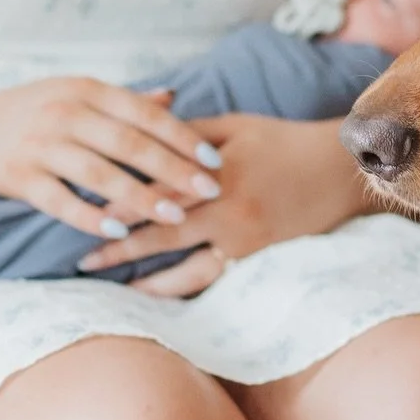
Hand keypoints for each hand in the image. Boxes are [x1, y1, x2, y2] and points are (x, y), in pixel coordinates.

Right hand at [0, 78, 224, 238]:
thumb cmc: (29, 111)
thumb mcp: (74, 93)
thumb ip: (123, 100)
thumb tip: (173, 99)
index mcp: (85, 90)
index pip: (144, 113)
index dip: (182, 137)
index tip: (214, 160)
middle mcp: (64, 112)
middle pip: (129, 144)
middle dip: (174, 169)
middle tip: (209, 191)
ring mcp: (39, 144)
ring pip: (100, 174)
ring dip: (140, 197)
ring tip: (174, 216)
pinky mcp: (18, 176)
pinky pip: (60, 200)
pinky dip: (89, 215)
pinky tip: (116, 230)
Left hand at [81, 113, 368, 296]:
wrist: (337, 170)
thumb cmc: (282, 140)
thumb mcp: (235, 125)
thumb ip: (187, 134)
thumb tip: (139, 137)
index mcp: (215, 167)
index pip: (156, 184)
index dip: (118, 197)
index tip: (84, 204)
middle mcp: (225, 204)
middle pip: (161, 228)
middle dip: (119, 243)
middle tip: (83, 258)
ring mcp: (240, 235)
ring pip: (181, 264)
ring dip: (142, 274)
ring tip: (113, 284)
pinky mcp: (254, 256)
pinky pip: (208, 278)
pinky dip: (177, 288)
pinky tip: (151, 293)